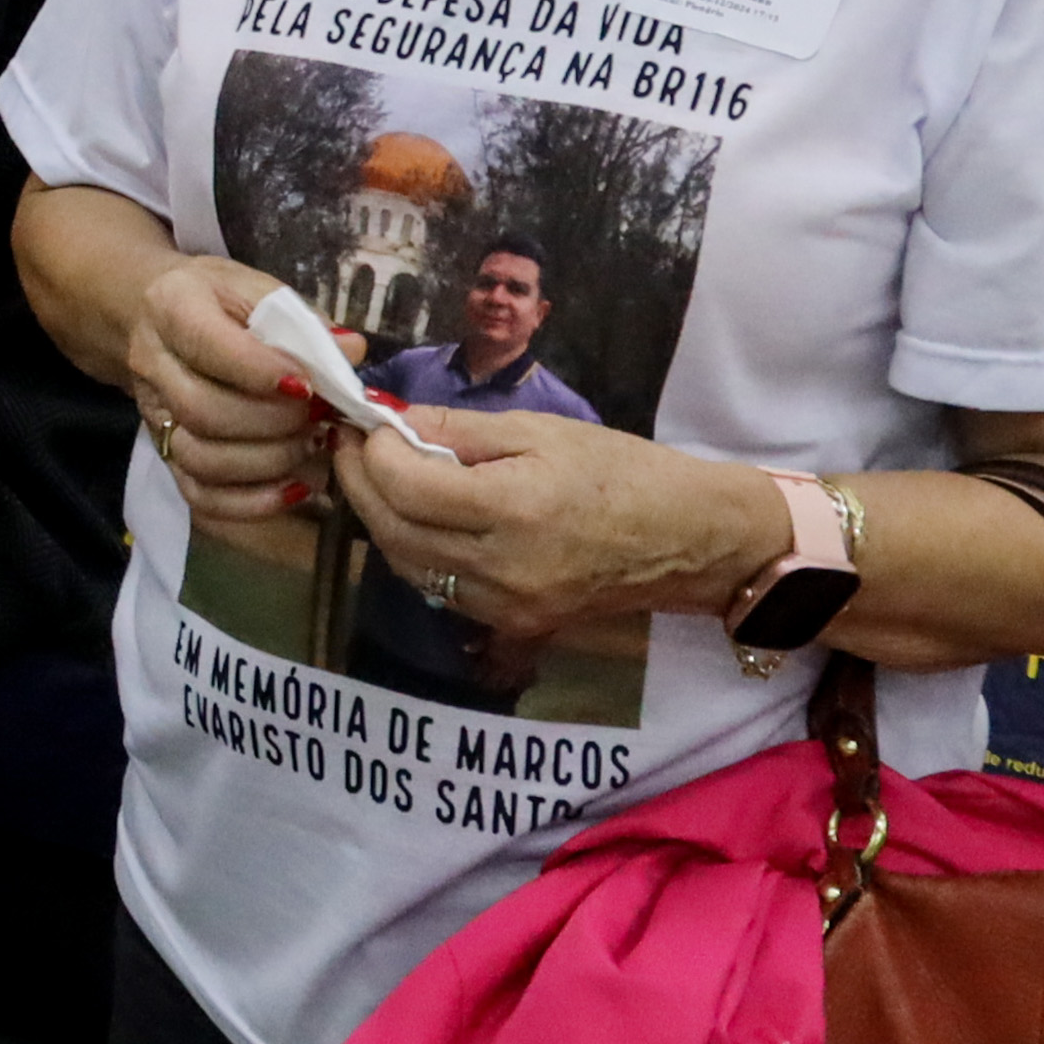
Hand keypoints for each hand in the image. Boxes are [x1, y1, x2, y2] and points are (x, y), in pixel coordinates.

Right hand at [115, 254, 335, 524]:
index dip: (261, 371)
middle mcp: (152, 365)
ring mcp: (155, 416)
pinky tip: (294, 488)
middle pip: (202, 410)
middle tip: (319, 417)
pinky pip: (200, 496)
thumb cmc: (222, 301)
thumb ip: (305, 322)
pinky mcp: (167, 455)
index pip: (207, 345)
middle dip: (273, 423)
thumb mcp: (261, 290)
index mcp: (172, 307)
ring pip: (201, 458)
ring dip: (268, 462)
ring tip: (311, 445)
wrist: (161, 320)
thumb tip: (351, 352)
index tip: (308, 385)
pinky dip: (251, 503)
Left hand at [330, 411, 781, 642]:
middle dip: (360, 483)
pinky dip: (415, 548)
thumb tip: (390, 420)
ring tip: (379, 475)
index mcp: (514, 511)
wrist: (690, 540)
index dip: (372, 451)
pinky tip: (419, 516)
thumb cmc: (623, 471)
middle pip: (392, 530)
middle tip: (352, 444)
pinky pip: (437, 586)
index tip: (366, 420)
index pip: (405, 486)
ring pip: (407, 564)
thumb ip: (458, 431)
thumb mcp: (541, 430)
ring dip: (380, 518)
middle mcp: (501, 569)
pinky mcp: (510, 624)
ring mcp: (504, 606)